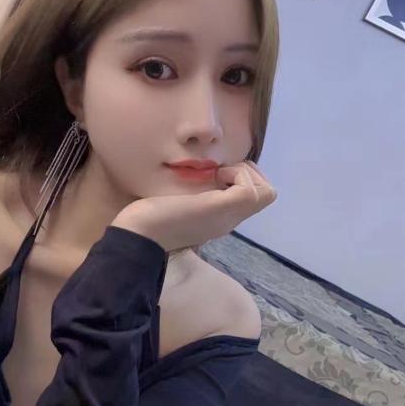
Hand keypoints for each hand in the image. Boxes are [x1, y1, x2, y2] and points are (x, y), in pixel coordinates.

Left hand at [111, 160, 276, 251]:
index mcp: (220, 217)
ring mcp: (229, 216)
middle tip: (220, 172)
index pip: (252, 196)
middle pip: (267, 194)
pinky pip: (252, 190)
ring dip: (246, 173)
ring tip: (218, 174)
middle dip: (249, 173)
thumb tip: (201, 170)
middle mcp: (229, 218)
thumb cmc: (148, 219)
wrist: (138, 235)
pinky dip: (237, 175)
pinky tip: (215, 177)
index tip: (215, 174)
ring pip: (267, 192)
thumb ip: (192, 192)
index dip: (241, 177)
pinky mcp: (223, 208)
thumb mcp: (177, 201)